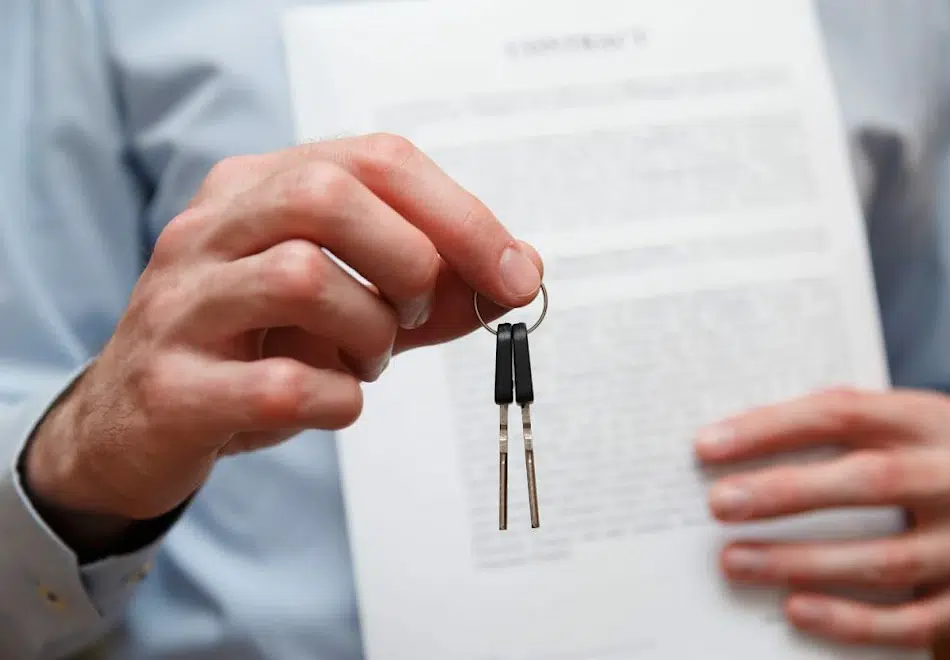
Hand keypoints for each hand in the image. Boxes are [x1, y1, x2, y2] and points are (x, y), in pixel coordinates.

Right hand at [26, 133, 542, 525]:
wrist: (141, 423)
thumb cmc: (259, 348)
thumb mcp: (351, 303)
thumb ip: (430, 287)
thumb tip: (521, 272)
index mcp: (257, 188)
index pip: (376, 160)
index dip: (462, 215)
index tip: (517, 274)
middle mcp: (210, 229)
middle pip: (328, 196)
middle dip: (409, 261)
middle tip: (414, 313)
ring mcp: (182, 303)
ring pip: (301, 278)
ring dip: (370, 335)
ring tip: (363, 362)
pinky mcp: (172, 385)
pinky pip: (282, 384)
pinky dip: (337, 401)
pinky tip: (329, 402)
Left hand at [695, 387, 949, 648]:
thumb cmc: (930, 471)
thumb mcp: (904, 434)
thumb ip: (840, 428)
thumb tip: (739, 436)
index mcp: (937, 423)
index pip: (844, 413)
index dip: (771, 428)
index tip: (709, 445)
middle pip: (867, 481)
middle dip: (783, 492)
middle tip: (718, 503)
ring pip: (883, 559)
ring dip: (799, 561)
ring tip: (734, 560)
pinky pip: (908, 621)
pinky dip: (848, 619)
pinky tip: (795, 609)